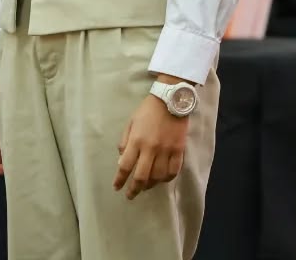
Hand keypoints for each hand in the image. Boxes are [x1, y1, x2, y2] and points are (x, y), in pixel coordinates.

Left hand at [114, 82, 189, 199]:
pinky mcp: (179, 150)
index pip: (125, 165)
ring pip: (158, 177)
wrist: (171, 101)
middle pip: (142, 176)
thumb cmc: (147, 111)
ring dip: (150, 185)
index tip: (117, 187)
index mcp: (136, 140)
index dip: (120, 179)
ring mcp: (166, 150)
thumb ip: (125, 142)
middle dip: (134, 189)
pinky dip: (167, 179)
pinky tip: (161, 180)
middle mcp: (151, 148)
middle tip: (131, 195)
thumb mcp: (130, 123)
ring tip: (146, 187)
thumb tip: (121, 160)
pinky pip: (173, 171)